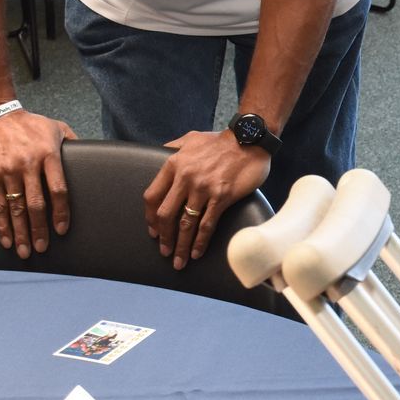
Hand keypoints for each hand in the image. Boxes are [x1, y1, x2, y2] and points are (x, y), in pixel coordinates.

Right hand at [0, 111, 77, 258]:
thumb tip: (92, 155)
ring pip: (16, 208)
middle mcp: (28, 164)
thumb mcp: (56, 127)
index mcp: (48, 154)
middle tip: (42, 248)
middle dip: (40, 230)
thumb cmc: (29, 123)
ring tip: (25, 251)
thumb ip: (74, 142)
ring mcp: (8, 171)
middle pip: (36, 204)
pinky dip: (2, 224)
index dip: (61, 212)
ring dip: (21, 232)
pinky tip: (6, 239)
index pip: (58, 189)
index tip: (62, 229)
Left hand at [144, 131, 271, 268]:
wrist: (249, 139)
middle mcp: (185, 177)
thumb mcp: (190, 138)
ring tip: (178, 261)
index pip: (152, 197)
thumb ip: (172, 147)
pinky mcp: (222, 196)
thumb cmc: (220, 140)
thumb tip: (160, 153)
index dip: (150, 218)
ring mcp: (203, 188)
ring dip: (180, 245)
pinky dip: (200, 241)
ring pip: (186, 223)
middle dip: (163, 237)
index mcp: (173, 164)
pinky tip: (197, 252)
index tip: (153, 231)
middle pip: (165, 214)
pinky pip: (207, 224)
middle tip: (164, 251)